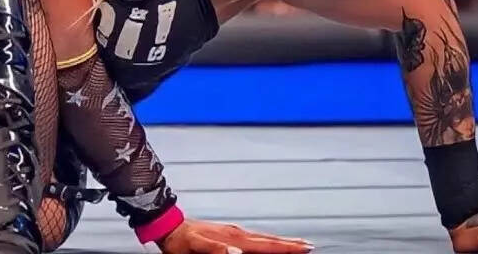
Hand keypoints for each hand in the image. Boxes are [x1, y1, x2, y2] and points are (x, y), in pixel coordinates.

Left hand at [159, 220, 313, 253]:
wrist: (168, 226)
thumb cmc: (180, 240)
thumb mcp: (196, 247)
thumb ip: (216, 250)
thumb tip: (236, 252)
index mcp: (233, 238)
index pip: (265, 244)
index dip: (285, 247)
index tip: (304, 247)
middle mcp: (236, 233)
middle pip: (269, 240)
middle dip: (290, 244)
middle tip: (309, 246)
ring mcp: (233, 232)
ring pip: (263, 238)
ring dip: (281, 241)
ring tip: (296, 244)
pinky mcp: (227, 232)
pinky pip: (253, 238)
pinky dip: (266, 241)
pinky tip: (269, 243)